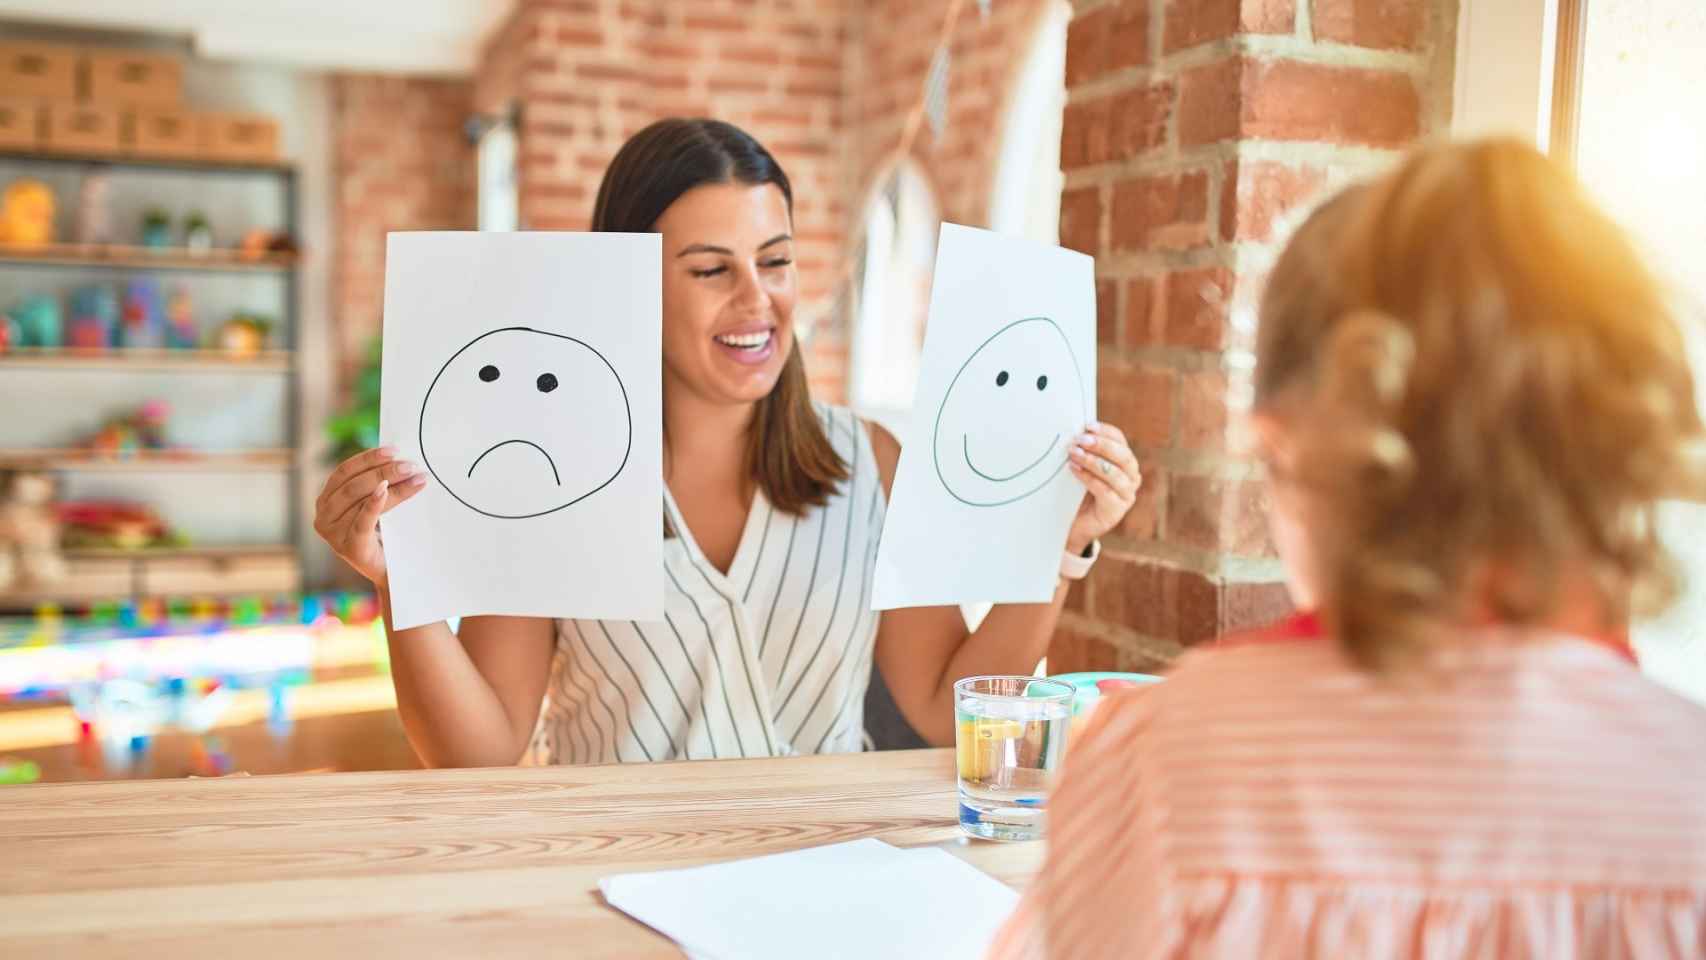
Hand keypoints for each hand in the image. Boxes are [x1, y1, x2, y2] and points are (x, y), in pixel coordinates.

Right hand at [312, 447, 427, 586]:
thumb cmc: (383, 535)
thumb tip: (397, 457)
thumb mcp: (375, 507)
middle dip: (384, 471)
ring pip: (360, 499)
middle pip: (353, 484)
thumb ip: (375, 485)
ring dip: (391, 485)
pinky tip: (385, 490)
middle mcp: (323, 516)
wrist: (391, 571)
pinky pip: (362, 519)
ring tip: (416, 477)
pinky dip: (374, 502)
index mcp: (326, 501)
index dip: (367, 458)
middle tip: (410, 465)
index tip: (393, 450)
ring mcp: (333, 533)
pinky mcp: (348, 546)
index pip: (344, 471)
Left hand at [1065, 422, 1141, 554]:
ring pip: (1115, 474)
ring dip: (1093, 461)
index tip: (1088, 425)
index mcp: (1124, 462)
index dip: (1106, 432)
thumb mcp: (1082, 466)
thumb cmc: (1077, 491)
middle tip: (1081, 440)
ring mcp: (1126, 495)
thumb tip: (1074, 430)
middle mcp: (1131, 477)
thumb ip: (1084, 451)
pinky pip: (1106, 491)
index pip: (1120, 441)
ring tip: (1074, 454)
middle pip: (1123, 456)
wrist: (1073, 524)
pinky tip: (1075, 470)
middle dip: (1102, 445)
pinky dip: (1089, 479)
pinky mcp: (1116, 511)